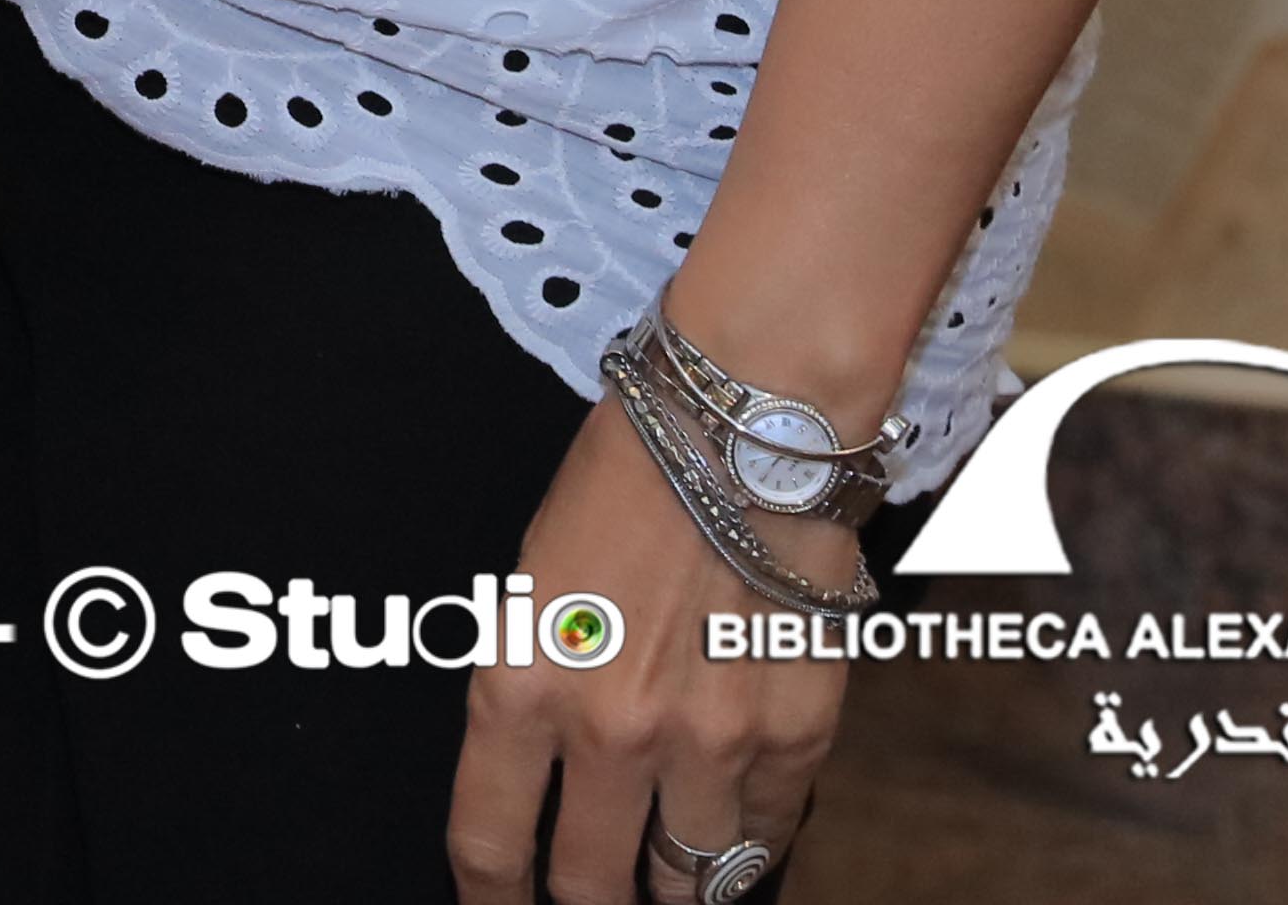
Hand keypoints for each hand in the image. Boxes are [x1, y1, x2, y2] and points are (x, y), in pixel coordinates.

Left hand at [455, 400, 848, 900]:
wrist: (746, 430)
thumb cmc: (627, 484)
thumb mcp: (534, 585)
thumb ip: (537, 688)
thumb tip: (545, 776)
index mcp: (523, 684)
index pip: (491, 842)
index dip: (492, 902)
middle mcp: (612, 731)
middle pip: (593, 886)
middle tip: (593, 902)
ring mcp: (712, 744)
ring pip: (691, 879)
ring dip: (677, 887)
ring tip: (669, 883)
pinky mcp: (796, 737)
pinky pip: (767, 835)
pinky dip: (748, 843)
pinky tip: (734, 831)